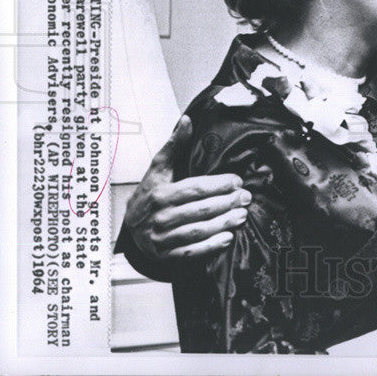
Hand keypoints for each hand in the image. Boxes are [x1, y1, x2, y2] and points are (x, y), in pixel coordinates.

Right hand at [123, 115, 251, 260]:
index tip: (237, 181)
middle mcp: (159, 218)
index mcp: (158, 195)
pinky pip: (191, 252)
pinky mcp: (165, 255)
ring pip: (198, 231)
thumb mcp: (158, 168)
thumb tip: (187, 120)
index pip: (194, 188)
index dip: (218, 185)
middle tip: (246, 197)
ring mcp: (161, 239)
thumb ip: (174, 145)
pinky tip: (228, 238)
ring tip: (242, 215)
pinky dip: (210, 246)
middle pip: (199, 210)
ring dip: (223, 223)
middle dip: (227, 203)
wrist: (130, 226)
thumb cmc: (149, 193)